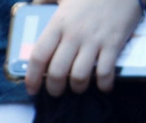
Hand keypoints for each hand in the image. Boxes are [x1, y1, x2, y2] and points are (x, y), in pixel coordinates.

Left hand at [25, 0, 142, 96]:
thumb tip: (33, 5)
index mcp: (58, 23)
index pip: (38, 56)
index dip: (32, 77)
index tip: (31, 88)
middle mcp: (73, 35)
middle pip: (57, 73)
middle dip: (54, 89)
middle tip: (56, 91)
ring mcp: (94, 40)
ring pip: (80, 77)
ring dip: (77, 88)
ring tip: (77, 87)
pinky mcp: (113, 43)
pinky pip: (105, 72)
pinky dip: (104, 84)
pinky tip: (104, 86)